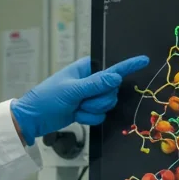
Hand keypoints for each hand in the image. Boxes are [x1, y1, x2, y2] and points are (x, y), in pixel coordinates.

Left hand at [10, 56, 149, 144]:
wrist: (34, 119)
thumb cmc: (48, 98)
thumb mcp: (71, 90)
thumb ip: (95, 84)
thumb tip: (115, 77)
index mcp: (86, 69)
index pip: (111, 68)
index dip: (128, 65)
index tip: (144, 60)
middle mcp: (90, 81)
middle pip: (111, 92)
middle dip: (97, 100)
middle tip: (80, 101)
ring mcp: (89, 96)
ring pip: (106, 105)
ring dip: (91, 111)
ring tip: (75, 108)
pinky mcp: (87, 110)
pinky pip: (100, 116)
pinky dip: (88, 118)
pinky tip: (75, 116)